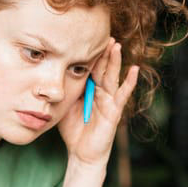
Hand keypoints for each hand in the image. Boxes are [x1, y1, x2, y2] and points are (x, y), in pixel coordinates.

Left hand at [57, 39, 138, 168]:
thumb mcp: (64, 105)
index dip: (90, 53)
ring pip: (112, 76)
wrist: (81, 152)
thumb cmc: (73, 129)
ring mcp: (109, 100)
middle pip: (102, 67)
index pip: (90, 66)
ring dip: (115, 61)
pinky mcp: (115, 110)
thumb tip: (53, 73)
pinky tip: (134, 70)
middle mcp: (101, 91)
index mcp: (88, 88)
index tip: (87, 35)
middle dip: (104, 52)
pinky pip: (123, 94)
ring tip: (116, 46)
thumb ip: (64, 89)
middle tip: (106, 34)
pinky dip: (130, 82)